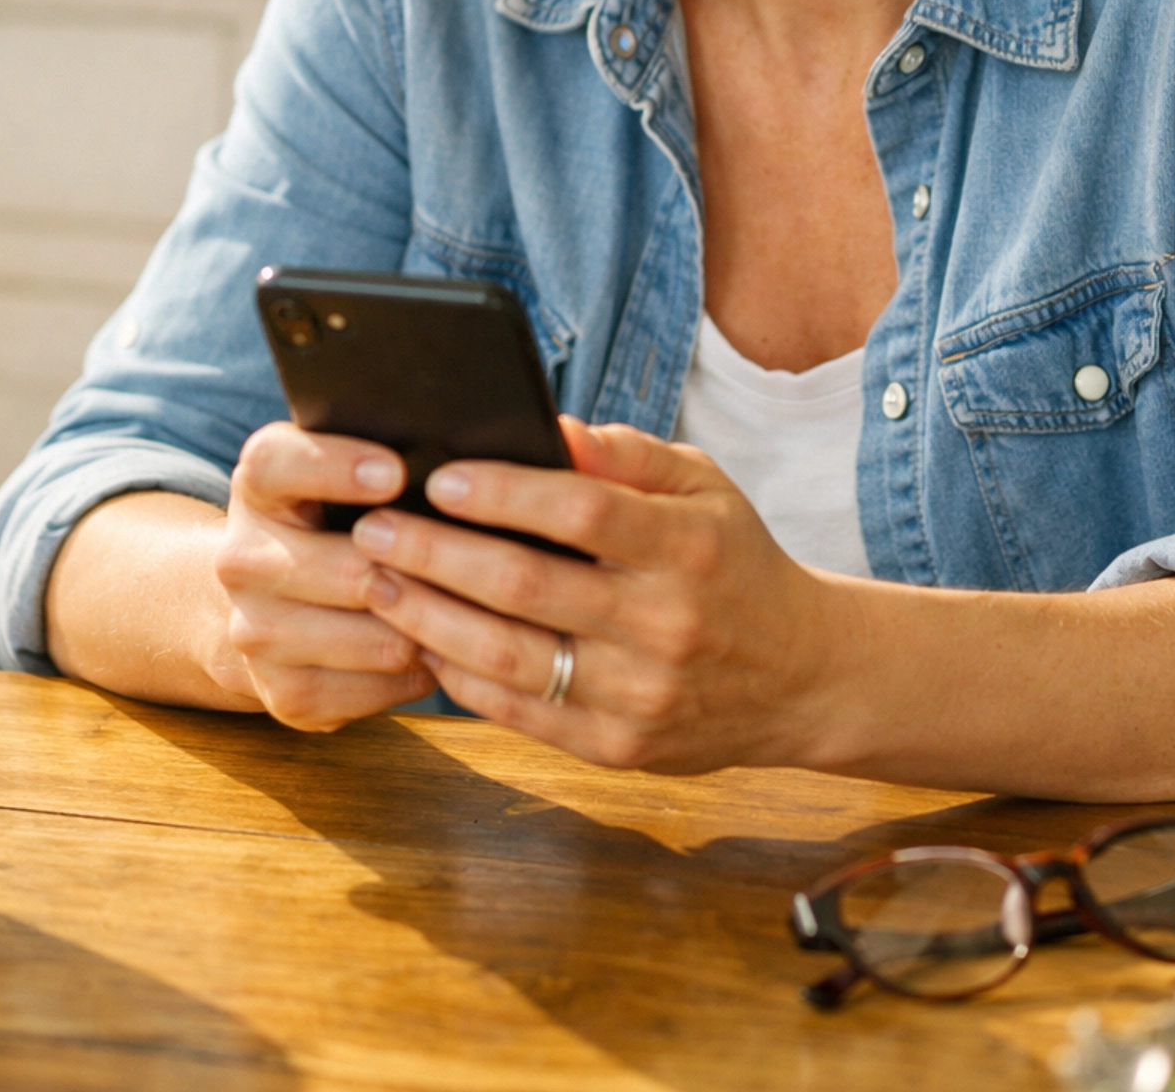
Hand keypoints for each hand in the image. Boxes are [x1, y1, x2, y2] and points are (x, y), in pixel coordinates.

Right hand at [214, 421, 438, 730]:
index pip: (278, 464)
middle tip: (480, 561)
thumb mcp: (339, 470)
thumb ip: (382, 449)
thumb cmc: (334, 520)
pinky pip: (380, 687)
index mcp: (258, 486)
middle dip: (421, 569)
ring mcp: (257, 633)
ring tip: (469, 606)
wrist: (269, 606)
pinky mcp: (286, 696)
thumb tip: (465, 447)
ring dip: (432, 626)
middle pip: (351, 569)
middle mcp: (241, 559)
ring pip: (377, 637)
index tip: (396, 473)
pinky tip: (435, 645)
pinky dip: (419, 671)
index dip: (336, 467)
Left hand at [348, 418, 827, 772]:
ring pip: (509, 657)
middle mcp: (663, 625)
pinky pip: (520, 713)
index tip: (439, 476)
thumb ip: (627, 454)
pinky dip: (461, 676)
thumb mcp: (703, 487)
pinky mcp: (618, 748)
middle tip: (372, 528)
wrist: (802, 676)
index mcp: (686, 547)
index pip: (582, 512)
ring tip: (377, 581)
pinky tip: (422, 640)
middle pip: (526, 586)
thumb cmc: (734, 562)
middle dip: (435, 554)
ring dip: (429, 617)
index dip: (504, 492)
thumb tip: (548, 426)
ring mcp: (639, 695)